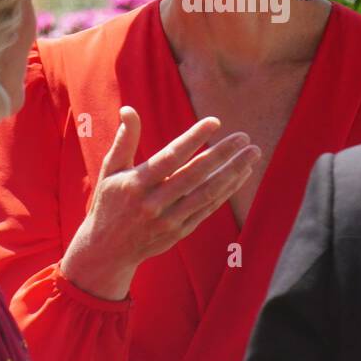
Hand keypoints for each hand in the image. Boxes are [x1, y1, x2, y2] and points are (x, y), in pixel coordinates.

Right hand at [59, 107, 260, 300]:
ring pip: (207, 193)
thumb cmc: (109, 203)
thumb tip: (129, 109)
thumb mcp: (110, 171)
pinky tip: (242, 174)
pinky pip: (208, 208)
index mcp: (136, 183)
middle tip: (244, 137)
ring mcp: (169, 220)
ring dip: (233, 172)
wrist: (107, 251)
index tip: (214, 122)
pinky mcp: (180, 231)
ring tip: (252, 153)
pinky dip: (227, 191)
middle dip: (222, 154)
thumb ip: (124, 140)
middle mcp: (154, 203)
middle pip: (194, 175)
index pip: (170, 157)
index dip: (193, 139)